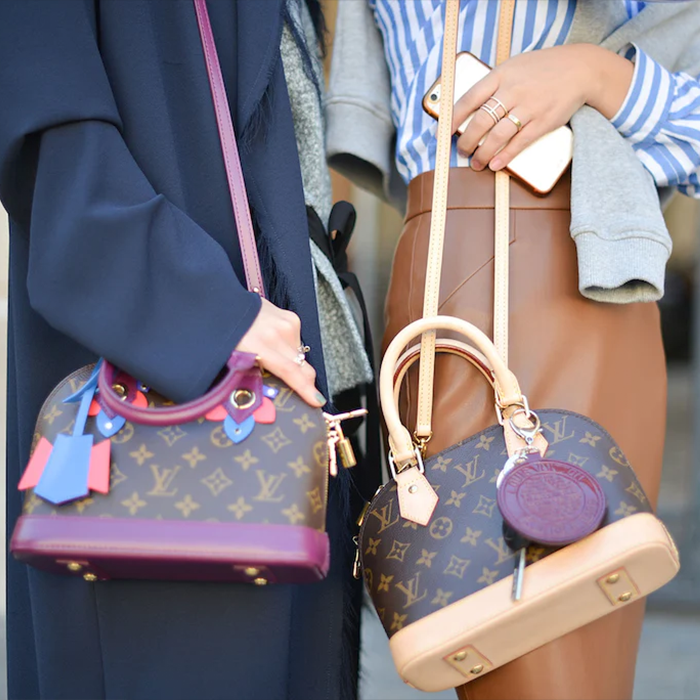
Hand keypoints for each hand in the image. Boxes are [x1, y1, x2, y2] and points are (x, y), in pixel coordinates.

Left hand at [236, 298, 325, 407]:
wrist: (228, 304)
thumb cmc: (227, 335)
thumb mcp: (235, 358)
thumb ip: (253, 373)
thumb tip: (272, 391)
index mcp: (259, 345)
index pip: (290, 370)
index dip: (305, 389)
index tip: (317, 401)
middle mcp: (278, 333)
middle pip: (302, 366)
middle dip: (307, 382)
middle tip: (308, 394)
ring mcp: (287, 324)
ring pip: (300, 355)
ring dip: (293, 362)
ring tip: (274, 358)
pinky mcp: (292, 318)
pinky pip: (296, 342)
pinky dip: (289, 349)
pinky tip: (275, 344)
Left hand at [453, 44, 633, 172]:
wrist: (579, 69)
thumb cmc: (542, 69)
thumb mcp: (514, 67)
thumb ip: (494, 84)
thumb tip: (471, 108)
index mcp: (501, 75)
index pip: (470, 98)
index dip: (454, 117)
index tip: (445, 132)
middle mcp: (513, 90)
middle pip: (481, 120)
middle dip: (467, 141)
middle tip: (461, 151)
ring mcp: (528, 107)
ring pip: (497, 135)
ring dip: (483, 153)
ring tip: (475, 163)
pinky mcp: (543, 121)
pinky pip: (519, 142)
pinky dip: (505, 156)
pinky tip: (495, 164)